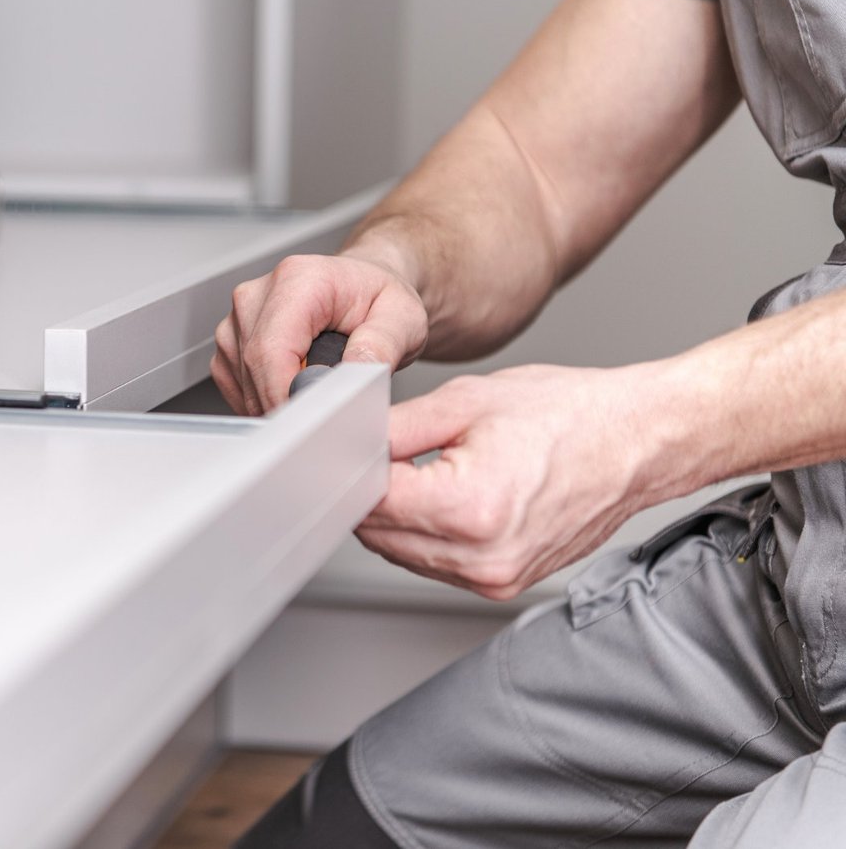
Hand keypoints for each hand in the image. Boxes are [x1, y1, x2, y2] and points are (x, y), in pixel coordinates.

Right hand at [211, 253, 427, 415]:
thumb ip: (383, 344)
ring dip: (278, 402)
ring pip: (244, 385)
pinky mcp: (229, 345)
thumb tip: (354, 372)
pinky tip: (296, 387)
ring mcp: (237, 321)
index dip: (287, 394)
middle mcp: (256, 296)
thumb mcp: (404, 318)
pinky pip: (237, 389)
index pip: (272, 350)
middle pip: (255, 370)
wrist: (362, 291)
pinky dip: (266, 400)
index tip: (313, 424)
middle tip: (329, 416)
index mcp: (297, 280)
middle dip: (288, 404)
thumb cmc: (377, 300)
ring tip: (318, 389)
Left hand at [358, 364, 658, 599]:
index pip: (370, 502)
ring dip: (397, 517)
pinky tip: (447, 497)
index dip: (352, 469)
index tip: (351, 448)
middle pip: (378, 534)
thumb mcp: (466, 401)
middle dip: (371, 493)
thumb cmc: (570, 416)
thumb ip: (394, 428)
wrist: (636, 442)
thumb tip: (348, 442)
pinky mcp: (502, 584)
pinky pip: (434, 564)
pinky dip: (426, 534)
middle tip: (389, 453)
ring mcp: (494, 577)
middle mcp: (482, 556)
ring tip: (430, 471)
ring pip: (400, 553)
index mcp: (470, 508)